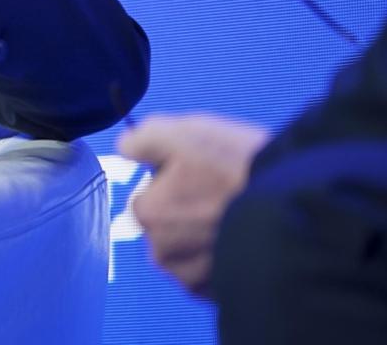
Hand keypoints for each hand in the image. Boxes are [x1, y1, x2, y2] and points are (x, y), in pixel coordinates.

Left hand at [118, 113, 270, 297]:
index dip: (175, 183)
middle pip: (168, 227)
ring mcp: (195, 278)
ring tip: (238, 217)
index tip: (203, 176)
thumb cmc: (237, 167)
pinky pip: (213, 275)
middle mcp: (164, 254)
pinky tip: (245, 239)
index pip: (149, 196)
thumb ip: (140, 139)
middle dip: (188, 214)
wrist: (300, 204)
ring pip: (189, 253)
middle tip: (224, 196)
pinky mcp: (225, 294)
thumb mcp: (181, 133)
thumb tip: (127, 148)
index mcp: (147, 214)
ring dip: (206, 240)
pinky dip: (225, 260)